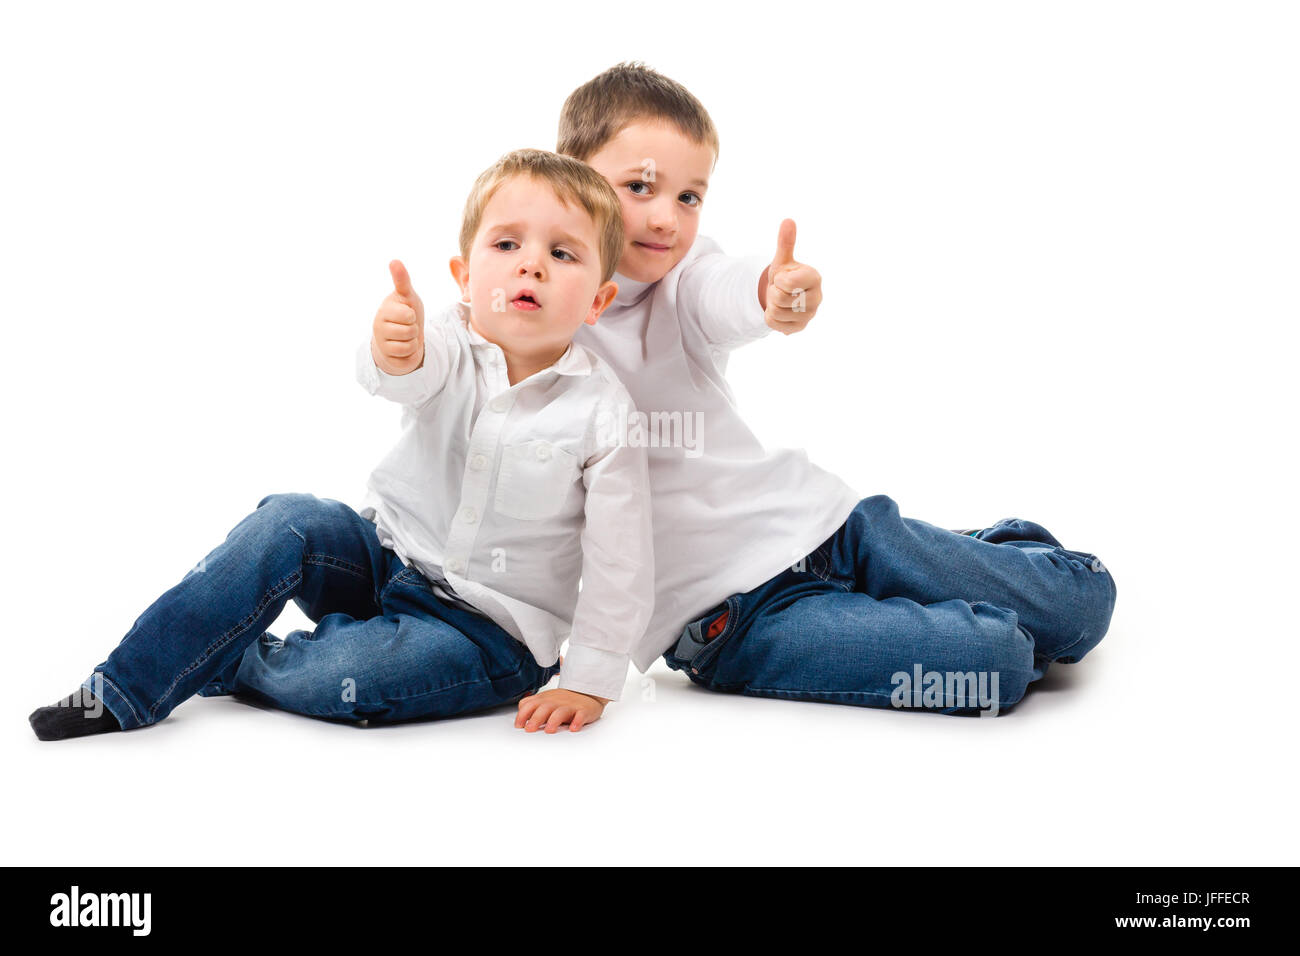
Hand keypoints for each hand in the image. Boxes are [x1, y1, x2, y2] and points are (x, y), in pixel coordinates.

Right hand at [371, 259, 425, 374]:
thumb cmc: (406, 312)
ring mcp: (381, 342)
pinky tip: (403, 347)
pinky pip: (407, 357)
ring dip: (413, 341)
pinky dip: (410, 353)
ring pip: (409, 344)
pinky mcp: (387, 358)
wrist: (402, 337)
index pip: (407, 315)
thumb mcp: (408, 295)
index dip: (412, 315)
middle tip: (408, 325)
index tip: (406, 313)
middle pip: (410, 330)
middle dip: (414, 328)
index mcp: (385, 309)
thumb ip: (402, 280)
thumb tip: (394, 260)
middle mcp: (378, 325)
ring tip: (406, 336)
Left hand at [515, 688, 608, 733]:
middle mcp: (556, 702)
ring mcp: (570, 706)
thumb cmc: (563, 700)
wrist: (588, 692)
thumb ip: (531, 705)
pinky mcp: (584, 710)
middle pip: (544, 708)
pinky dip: (577, 721)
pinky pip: (581, 715)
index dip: (523, 714)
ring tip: (549, 731)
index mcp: (545, 699)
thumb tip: (518, 713)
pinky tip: (574, 728)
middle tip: (529, 730)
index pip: (530, 704)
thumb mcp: (545, 699)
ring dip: (554, 721)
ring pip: (561, 712)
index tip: (519, 726)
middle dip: (536, 718)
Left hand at [761, 219, 822, 334]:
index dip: (779, 279)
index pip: (787, 282)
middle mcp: (817, 298)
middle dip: (774, 292)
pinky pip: (774, 325)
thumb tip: (788, 220)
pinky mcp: (800, 328)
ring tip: (781, 300)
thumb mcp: (783, 259)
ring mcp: (809, 315)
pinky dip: (771, 318)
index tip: (784, 278)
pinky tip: (780, 312)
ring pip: (776, 312)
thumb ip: (786, 242)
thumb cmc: (785, 275)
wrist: (783, 295)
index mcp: (815, 278)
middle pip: (780, 298)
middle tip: (781, 290)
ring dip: (772, 305)